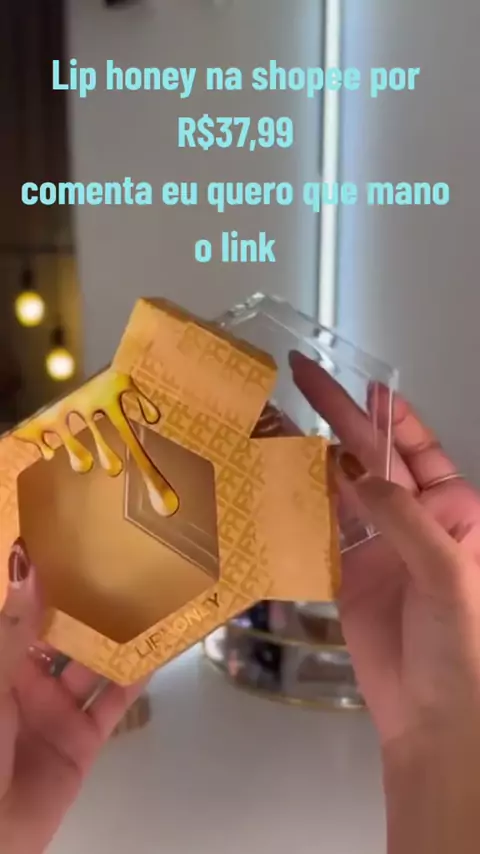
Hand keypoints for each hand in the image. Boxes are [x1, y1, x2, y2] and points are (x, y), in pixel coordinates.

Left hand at [0, 540, 145, 853]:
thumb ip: (13, 628)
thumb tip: (29, 561)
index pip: (23, 609)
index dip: (45, 576)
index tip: (75, 535)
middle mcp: (23, 680)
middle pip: (62, 632)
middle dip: (89, 601)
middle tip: (125, 556)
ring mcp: (53, 710)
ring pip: (92, 663)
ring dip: (119, 634)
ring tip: (152, 592)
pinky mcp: (81, 741)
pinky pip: (113, 702)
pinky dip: (138, 676)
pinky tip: (162, 645)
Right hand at [291, 352, 479, 851]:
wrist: (434, 718)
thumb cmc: (461, 644)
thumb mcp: (448, 573)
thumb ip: (403, 518)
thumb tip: (355, 470)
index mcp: (452, 510)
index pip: (417, 447)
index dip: (389, 413)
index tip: (358, 382)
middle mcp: (414, 519)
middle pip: (372, 457)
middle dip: (339, 417)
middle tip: (300, 377)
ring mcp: (377, 544)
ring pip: (341, 488)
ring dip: (311, 457)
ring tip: (274, 423)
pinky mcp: (347, 572)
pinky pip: (320, 529)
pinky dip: (299, 504)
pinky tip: (275, 479)